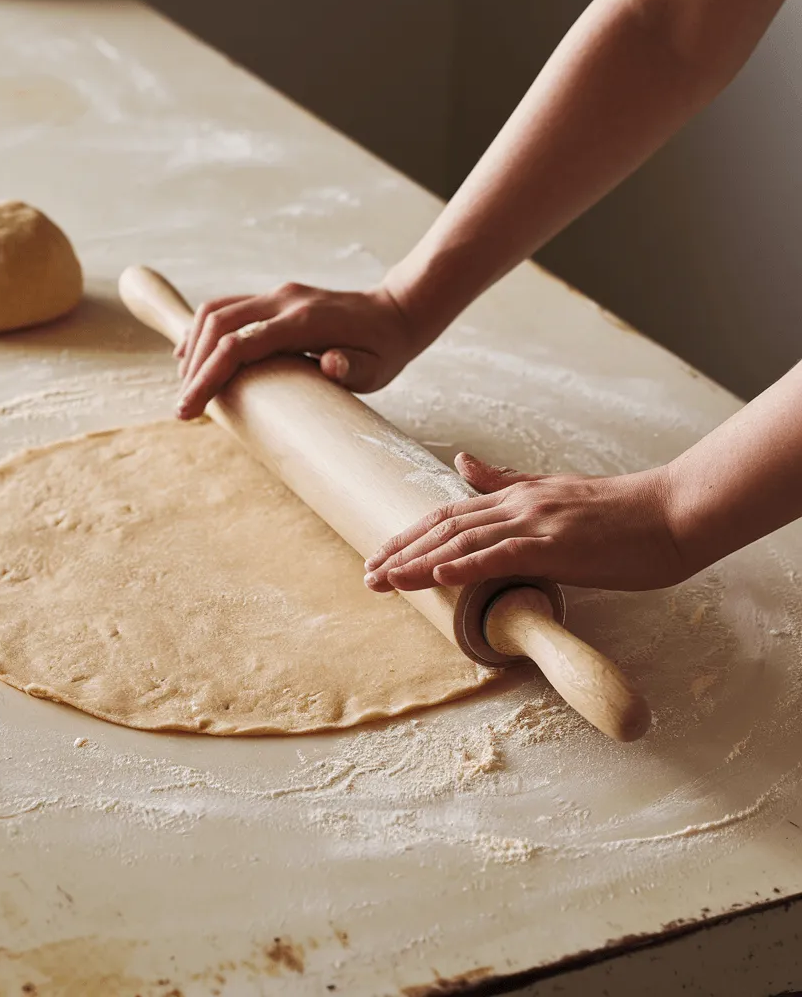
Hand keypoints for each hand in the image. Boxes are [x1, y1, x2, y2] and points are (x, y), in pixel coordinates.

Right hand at [174, 281, 416, 418]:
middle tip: (184, 408)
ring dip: (193, 346)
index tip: (188, 409)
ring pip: (217, 311)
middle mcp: (283, 301)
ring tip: (188, 385)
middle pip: (217, 325)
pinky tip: (193, 356)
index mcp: (302, 321)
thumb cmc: (385, 348)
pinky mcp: (274, 298)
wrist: (396, 311)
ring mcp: (277, 296)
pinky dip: (204, 331)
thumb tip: (332, 364)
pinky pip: (228, 307)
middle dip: (193, 367)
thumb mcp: (377, 367)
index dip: (208, 376)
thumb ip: (354, 367)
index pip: (238, 344)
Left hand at [364, 453, 689, 592]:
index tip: (380, 555)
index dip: (410, 535)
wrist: (674, 511)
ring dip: (419, 562)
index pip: (448, 515)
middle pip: (444, 526)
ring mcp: (536, 522)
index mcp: (516, 496)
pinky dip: (467, 563)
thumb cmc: (620, 512)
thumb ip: (505, 481)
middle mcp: (518, 505)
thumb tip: (461, 462)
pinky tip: (437, 574)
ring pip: (463, 540)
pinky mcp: (558, 544)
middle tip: (367, 575)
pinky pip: (502, 554)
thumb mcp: (553, 490)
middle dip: (401, 550)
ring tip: (385, 579)